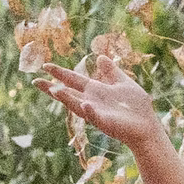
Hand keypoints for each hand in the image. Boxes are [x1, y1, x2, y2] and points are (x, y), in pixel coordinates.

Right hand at [36, 52, 161, 148]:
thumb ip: (111, 71)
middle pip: (68, 93)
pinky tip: (85, 104)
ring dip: (66, 99)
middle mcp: (92, 101)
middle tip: (35, 81)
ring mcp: (98, 113)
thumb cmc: (137, 107)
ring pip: (77, 105)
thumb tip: (100, 56)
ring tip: (54, 90)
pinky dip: (90, 111)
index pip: (73, 80)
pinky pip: (96, 117)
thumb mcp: (123, 83)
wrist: (148, 126)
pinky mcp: (107, 123)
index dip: (60, 73)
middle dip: (52, 88)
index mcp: (95, 91)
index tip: (45, 65)